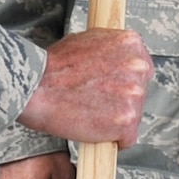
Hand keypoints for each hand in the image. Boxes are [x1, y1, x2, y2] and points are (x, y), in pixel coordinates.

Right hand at [14, 28, 152, 146]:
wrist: (36, 88)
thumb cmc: (54, 66)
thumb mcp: (88, 39)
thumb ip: (111, 49)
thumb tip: (117, 58)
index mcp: (131, 43)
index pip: (141, 67)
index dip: (124, 80)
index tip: (112, 87)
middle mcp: (137, 66)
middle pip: (140, 90)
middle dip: (121, 99)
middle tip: (97, 101)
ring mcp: (134, 94)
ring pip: (134, 114)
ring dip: (116, 118)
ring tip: (91, 113)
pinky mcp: (126, 121)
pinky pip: (128, 138)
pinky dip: (114, 139)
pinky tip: (95, 129)